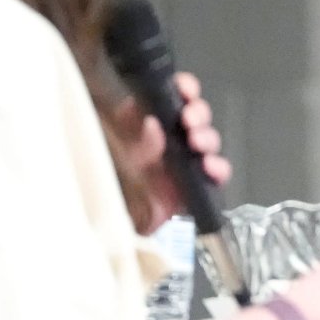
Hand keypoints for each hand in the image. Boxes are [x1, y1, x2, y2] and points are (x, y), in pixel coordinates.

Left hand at [110, 72, 230, 233]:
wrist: (106, 229)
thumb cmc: (101, 186)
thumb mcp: (111, 156)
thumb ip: (132, 142)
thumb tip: (153, 124)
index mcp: (143, 122)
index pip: (169, 97)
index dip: (182, 89)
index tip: (185, 90)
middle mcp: (166, 139)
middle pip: (193, 116)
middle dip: (197, 114)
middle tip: (190, 121)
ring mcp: (181, 163)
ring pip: (206, 141)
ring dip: (207, 137)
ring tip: (198, 144)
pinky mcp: (193, 188)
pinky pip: (214, 174)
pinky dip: (218, 168)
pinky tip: (210, 167)